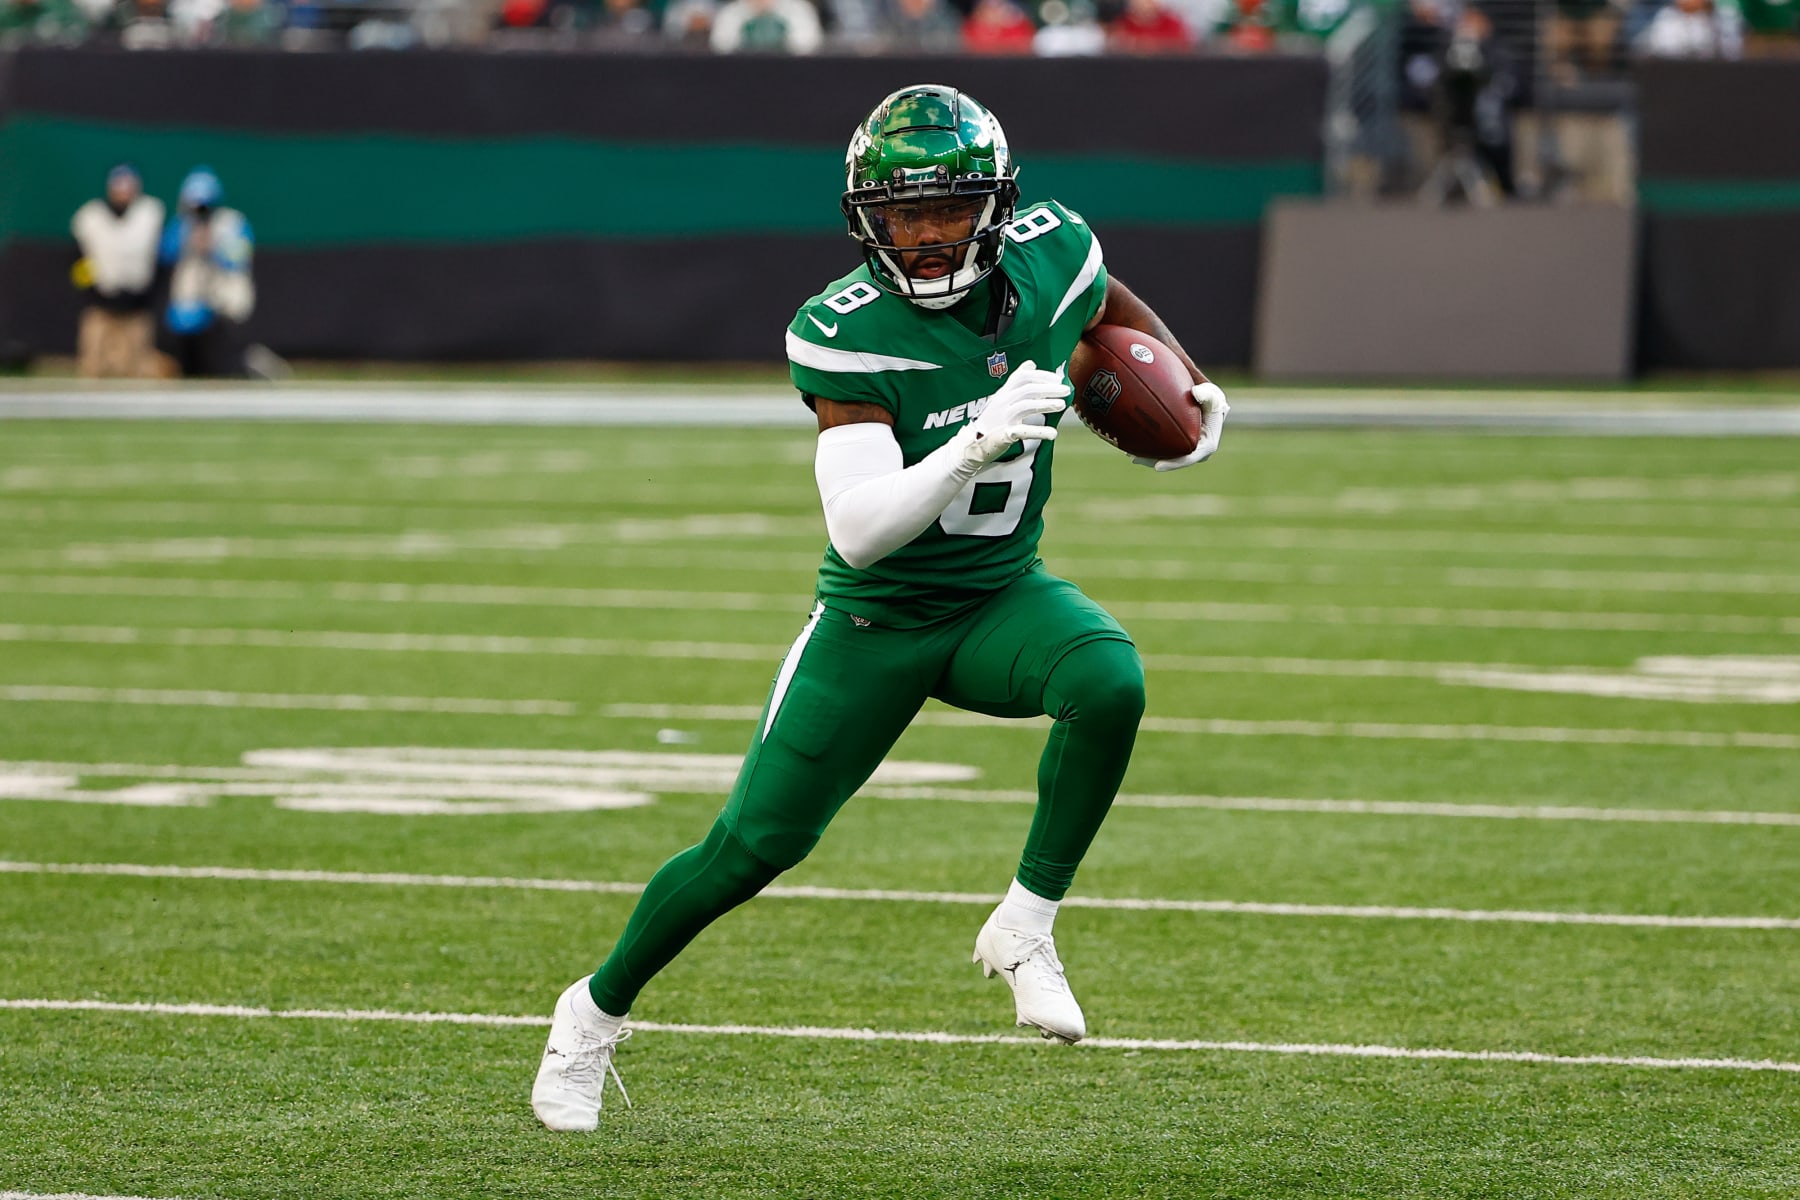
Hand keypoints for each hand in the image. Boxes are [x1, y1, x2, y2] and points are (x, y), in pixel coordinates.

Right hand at [952, 359, 1068, 471]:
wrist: (972, 444)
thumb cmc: (991, 420)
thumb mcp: (1002, 397)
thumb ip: (1016, 381)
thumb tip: (1031, 363)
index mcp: (1004, 392)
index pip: (1023, 377)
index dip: (1042, 376)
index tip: (1058, 379)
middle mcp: (1003, 402)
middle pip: (1027, 390)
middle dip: (1049, 389)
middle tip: (1066, 390)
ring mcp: (1003, 418)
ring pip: (1026, 406)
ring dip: (1045, 404)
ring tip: (1062, 405)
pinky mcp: (1004, 434)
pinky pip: (1022, 431)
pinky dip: (1038, 431)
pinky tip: (1053, 433)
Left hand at [1134, 381, 1228, 470]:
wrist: (1205, 399)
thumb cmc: (1208, 397)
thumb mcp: (1211, 394)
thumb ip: (1207, 393)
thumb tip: (1196, 392)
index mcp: (1207, 443)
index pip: (1192, 457)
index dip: (1175, 464)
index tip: (1157, 466)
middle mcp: (1197, 451)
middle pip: (1173, 461)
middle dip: (1154, 461)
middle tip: (1135, 459)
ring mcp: (1186, 449)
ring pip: (1165, 457)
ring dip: (1148, 457)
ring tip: (1130, 454)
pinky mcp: (1177, 446)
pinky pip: (1162, 450)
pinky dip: (1148, 449)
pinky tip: (1132, 447)